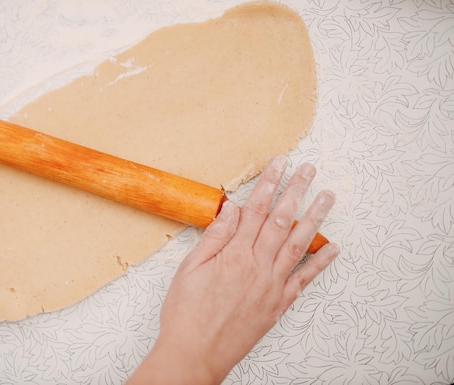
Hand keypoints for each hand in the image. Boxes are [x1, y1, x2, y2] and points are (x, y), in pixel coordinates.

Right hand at [128, 156, 338, 384]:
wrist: (196, 353)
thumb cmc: (187, 313)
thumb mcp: (190, 269)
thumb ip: (215, 237)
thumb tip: (231, 209)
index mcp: (234, 255)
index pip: (255, 210)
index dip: (269, 184)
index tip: (280, 164)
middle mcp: (258, 267)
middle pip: (281, 220)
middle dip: (295, 191)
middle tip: (308, 169)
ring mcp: (272, 286)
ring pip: (297, 244)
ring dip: (314, 218)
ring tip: (326, 197)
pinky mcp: (278, 305)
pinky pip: (304, 280)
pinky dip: (319, 263)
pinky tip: (332, 247)